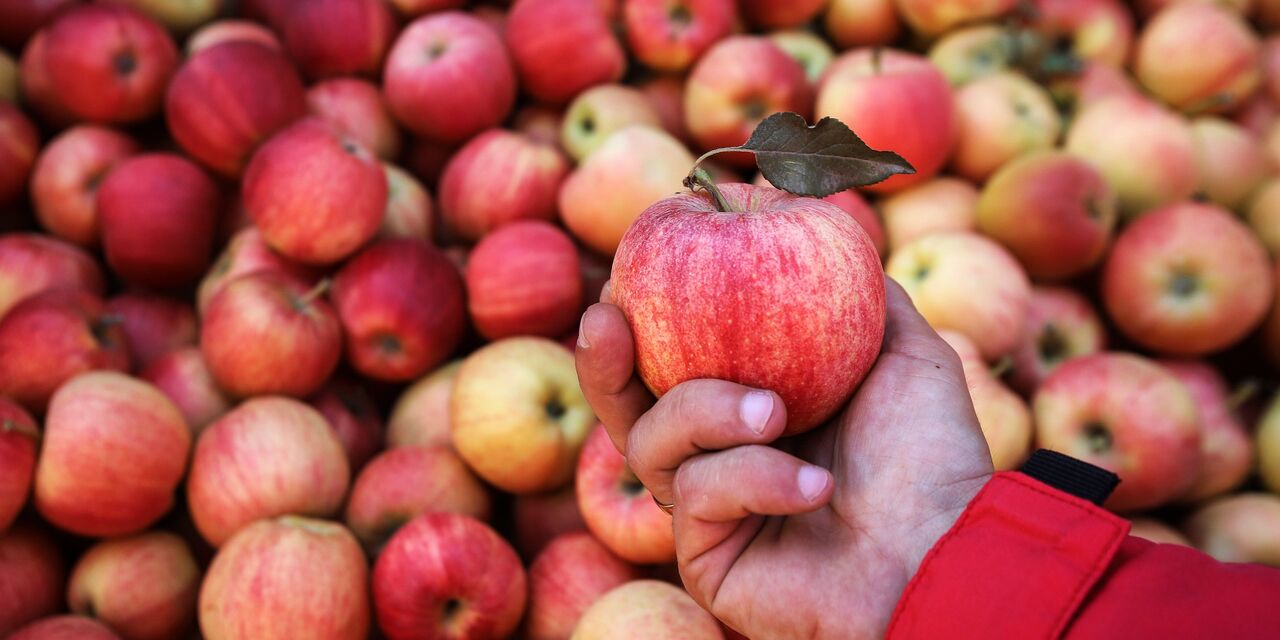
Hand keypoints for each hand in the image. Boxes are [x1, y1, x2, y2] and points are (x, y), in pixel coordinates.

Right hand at [575, 276, 994, 638]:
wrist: (944, 548)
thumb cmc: (931, 456)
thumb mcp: (905, 354)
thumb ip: (863, 296)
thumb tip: (829, 230)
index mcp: (757, 411)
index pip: (676, 366)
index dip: (642, 325)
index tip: (623, 279)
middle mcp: (724, 460)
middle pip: (630, 411)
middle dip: (603, 364)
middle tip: (604, 317)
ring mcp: (711, 513)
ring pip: (651, 443)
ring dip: (706, 411)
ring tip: (774, 413)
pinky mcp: (706, 559)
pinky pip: (693, 494)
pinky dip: (752, 477)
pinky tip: (812, 485)